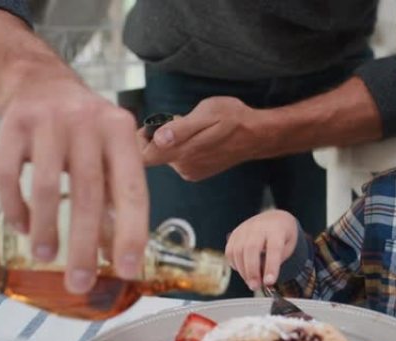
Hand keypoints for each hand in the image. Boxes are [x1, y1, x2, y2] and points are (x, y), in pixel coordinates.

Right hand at [0, 75, 148, 293]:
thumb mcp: (110, 154)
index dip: (131, 232)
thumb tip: (112, 254)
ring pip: (47, 186)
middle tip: (80, 282)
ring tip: (46, 257)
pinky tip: (23, 227)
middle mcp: (89, 123)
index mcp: (122, 133)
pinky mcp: (15, 123)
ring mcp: (50, 121)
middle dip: (84, 244)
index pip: (132, 190)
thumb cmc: (86, 131)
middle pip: (89, 193)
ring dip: (47, 228)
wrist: (42, 82)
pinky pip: (8, 173)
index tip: (126, 270)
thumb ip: (113, 198)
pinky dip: (15, 206)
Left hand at [139, 96, 266, 180]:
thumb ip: (181, 129)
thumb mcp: (208, 113)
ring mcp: (190, 171)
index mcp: (182, 153)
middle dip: (158, 136)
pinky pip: (178, 159)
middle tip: (178, 120)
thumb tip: (158, 138)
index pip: (142, 156)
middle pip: (153, 154)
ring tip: (194, 128)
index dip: (138, 140)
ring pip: (167, 155)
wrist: (257, 135)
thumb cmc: (234, 119)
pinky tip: (199, 138)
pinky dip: (182, 146)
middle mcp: (183, 167)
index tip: (152, 124)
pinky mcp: (196, 172)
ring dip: (172, 140)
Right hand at [225, 210, 297, 290]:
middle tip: (255, 286)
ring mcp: (245, 229)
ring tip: (252, 282)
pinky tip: (244, 270)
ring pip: (238, 251)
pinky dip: (235, 265)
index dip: (271, 266)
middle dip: (252, 271)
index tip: (269, 282)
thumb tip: (264, 281)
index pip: (274, 248)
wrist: (274, 219)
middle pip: (251, 248)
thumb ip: (277, 262)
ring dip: (243, 271)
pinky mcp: (235, 234)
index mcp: (277, 229)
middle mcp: (259, 226)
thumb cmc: (283, 235)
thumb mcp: (289, 247)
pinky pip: (230, 252)